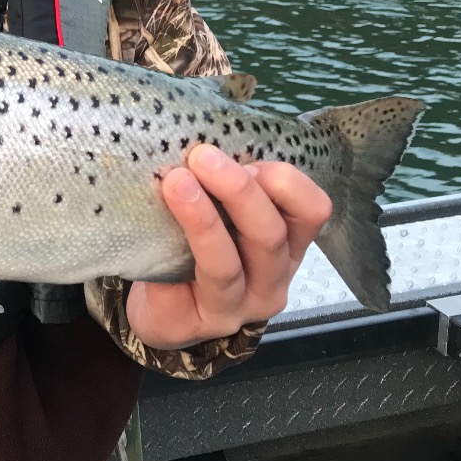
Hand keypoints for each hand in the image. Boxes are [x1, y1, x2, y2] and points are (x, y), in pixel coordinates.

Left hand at [126, 144, 332, 350]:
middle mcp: (271, 280)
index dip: (285, 183)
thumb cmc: (200, 250)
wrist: (165, 310)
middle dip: (238, 191)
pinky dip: (165, 251)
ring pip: (226, 264)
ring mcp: (235, 308)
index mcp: (286, 245)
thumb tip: (199, 138)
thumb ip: (225, 186)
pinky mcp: (194, 322)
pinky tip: (149, 222)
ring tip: (175, 183)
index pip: (312, 212)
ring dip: (202, 218)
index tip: (248, 159)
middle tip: (202, 156)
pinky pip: (179, 286)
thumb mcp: (225, 216)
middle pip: (269, 235)